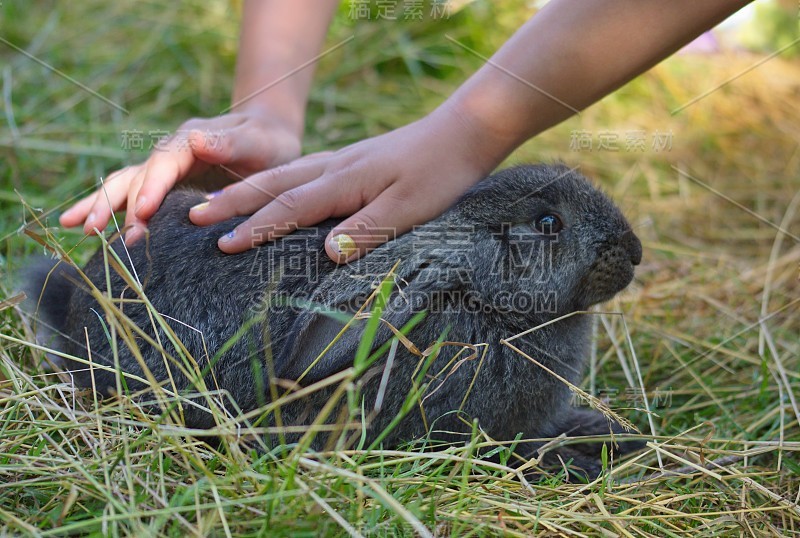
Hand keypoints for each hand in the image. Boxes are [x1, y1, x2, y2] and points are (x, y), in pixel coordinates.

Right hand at [59, 110, 300, 243]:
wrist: (270, 138)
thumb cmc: (268, 141)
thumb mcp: (257, 140)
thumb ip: (229, 143)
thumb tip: (197, 140)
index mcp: (190, 141)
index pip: (164, 164)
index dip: (151, 188)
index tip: (142, 212)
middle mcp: (170, 154)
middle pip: (135, 176)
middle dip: (114, 203)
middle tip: (96, 230)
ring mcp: (164, 172)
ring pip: (124, 186)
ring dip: (101, 206)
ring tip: (75, 228)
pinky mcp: (165, 188)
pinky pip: (132, 198)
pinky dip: (108, 210)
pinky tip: (83, 228)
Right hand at [188, 105, 503, 262]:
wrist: (462, 132)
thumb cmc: (439, 173)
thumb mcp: (409, 208)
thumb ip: (367, 230)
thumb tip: (324, 254)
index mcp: (344, 181)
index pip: (290, 209)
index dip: (256, 229)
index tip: (223, 247)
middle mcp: (334, 167)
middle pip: (273, 186)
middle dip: (233, 204)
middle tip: (195, 219)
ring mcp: (340, 161)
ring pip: (283, 176)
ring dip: (247, 191)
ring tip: (215, 204)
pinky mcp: (350, 162)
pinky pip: (300, 173)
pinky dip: (274, 184)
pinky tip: (269, 190)